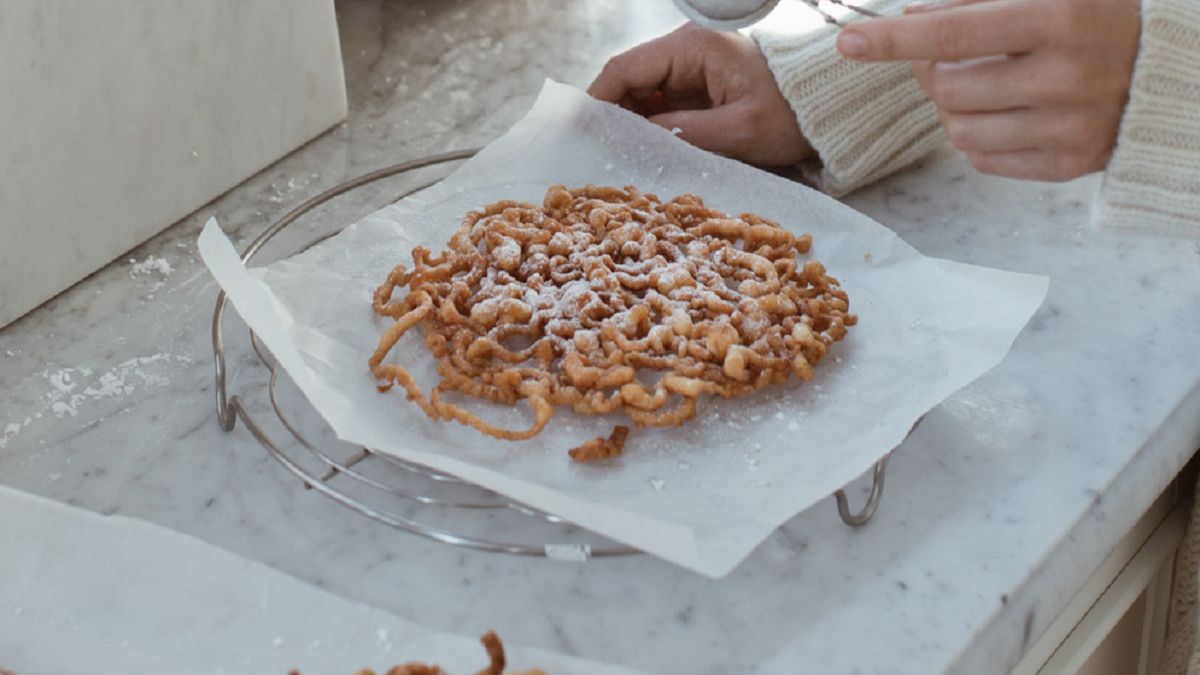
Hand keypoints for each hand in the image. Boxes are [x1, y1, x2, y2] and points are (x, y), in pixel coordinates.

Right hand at [588, 23, 813, 165]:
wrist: (832, 105)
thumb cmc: (793, 114)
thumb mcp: (738, 132)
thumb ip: (682, 135)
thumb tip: (633, 142)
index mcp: (693, 47)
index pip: (625, 69)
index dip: (597, 101)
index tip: (580, 135)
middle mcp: (687, 49)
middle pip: (628, 81)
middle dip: (612, 118)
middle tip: (599, 157)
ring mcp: (693, 67)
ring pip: (643, 95)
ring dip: (632, 126)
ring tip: (622, 160)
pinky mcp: (701, 86)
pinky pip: (663, 104)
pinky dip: (652, 127)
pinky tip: (648, 153)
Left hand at [837, 0, 1140, 180]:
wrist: (1168, 68)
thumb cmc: (1095, 18)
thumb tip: (910, 18)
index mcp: (1062, 17)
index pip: (952, 34)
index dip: (894, 39)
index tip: (850, 41)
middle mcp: (1068, 76)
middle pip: (947, 89)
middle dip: (932, 71)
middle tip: (948, 57)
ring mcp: (1071, 127)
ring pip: (958, 130)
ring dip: (954, 106)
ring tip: (983, 82)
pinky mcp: (1070, 165)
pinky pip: (984, 160)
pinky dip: (979, 137)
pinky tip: (1006, 111)